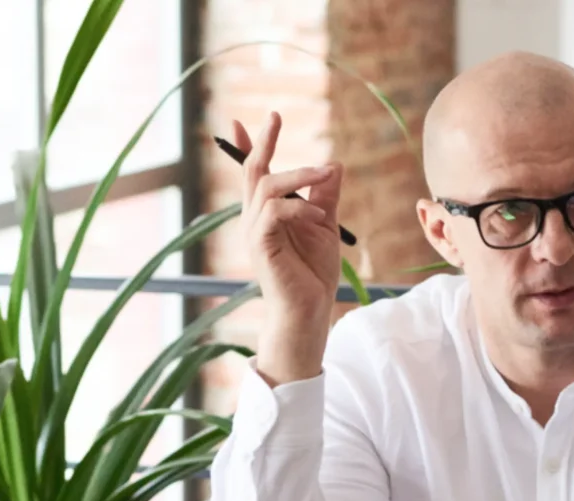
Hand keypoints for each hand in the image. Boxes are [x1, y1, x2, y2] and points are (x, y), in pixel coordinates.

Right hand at [230, 112, 344, 384]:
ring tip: (325, 173)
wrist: (308, 311)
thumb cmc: (313, 273)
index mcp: (267, 213)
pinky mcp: (262, 246)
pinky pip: (273, 213)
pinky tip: (319, 215)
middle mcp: (255, 219)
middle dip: (261, 142)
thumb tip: (334, 164)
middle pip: (252, 172)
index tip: (239, 121)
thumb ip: (326, 196)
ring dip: (297, 175)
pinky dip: (298, 207)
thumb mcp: (326, 226)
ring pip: (265, 187)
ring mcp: (255, 232)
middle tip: (274, 116)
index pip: (252, 175)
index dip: (246, 147)